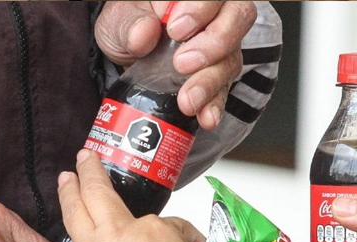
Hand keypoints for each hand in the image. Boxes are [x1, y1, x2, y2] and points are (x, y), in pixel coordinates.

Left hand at [57, 150, 218, 241]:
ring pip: (74, 216)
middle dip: (88, 170)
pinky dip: (73, 239)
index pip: (172, 224)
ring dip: (69, 196)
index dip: (187, 237)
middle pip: (95, 193)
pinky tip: (74, 237)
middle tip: (83, 157)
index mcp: (151, 230)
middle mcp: (116, 235)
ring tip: (64, 183)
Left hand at [95, 1, 256, 129]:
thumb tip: (143, 33)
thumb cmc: (128, 26)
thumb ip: (129, 23)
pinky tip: (206, 117)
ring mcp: (220, 46)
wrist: (127, 56)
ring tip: (188, 100)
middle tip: (182, 63)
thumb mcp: (118, 21)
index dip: (200, 8)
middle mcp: (214, 14)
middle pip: (238, 17)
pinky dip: (215, 106)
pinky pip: (224, 90)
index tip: (175, 29)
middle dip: (214, 43)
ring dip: (210, 83)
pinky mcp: (216, 76)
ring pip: (231, 58)